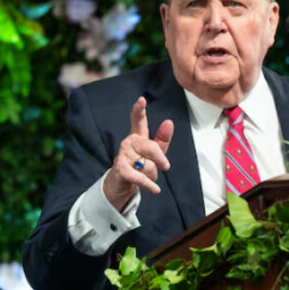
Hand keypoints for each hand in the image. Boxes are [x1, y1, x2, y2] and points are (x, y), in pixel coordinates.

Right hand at [103, 96, 174, 210]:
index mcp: (138, 136)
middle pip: (151, 147)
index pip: (138, 120)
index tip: (141, 100)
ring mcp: (122, 155)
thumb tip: (169, 122)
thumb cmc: (139, 165)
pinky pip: (140, 177)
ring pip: (148, 165)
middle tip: (166, 167)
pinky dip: (149, 184)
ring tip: (146, 177)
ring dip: (151, 175)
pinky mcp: (120, 169)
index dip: (139, 110)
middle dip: (160, 159)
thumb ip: (162, 139)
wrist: (121, 184)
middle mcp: (129, 143)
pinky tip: (155, 189)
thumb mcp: (154, 153)